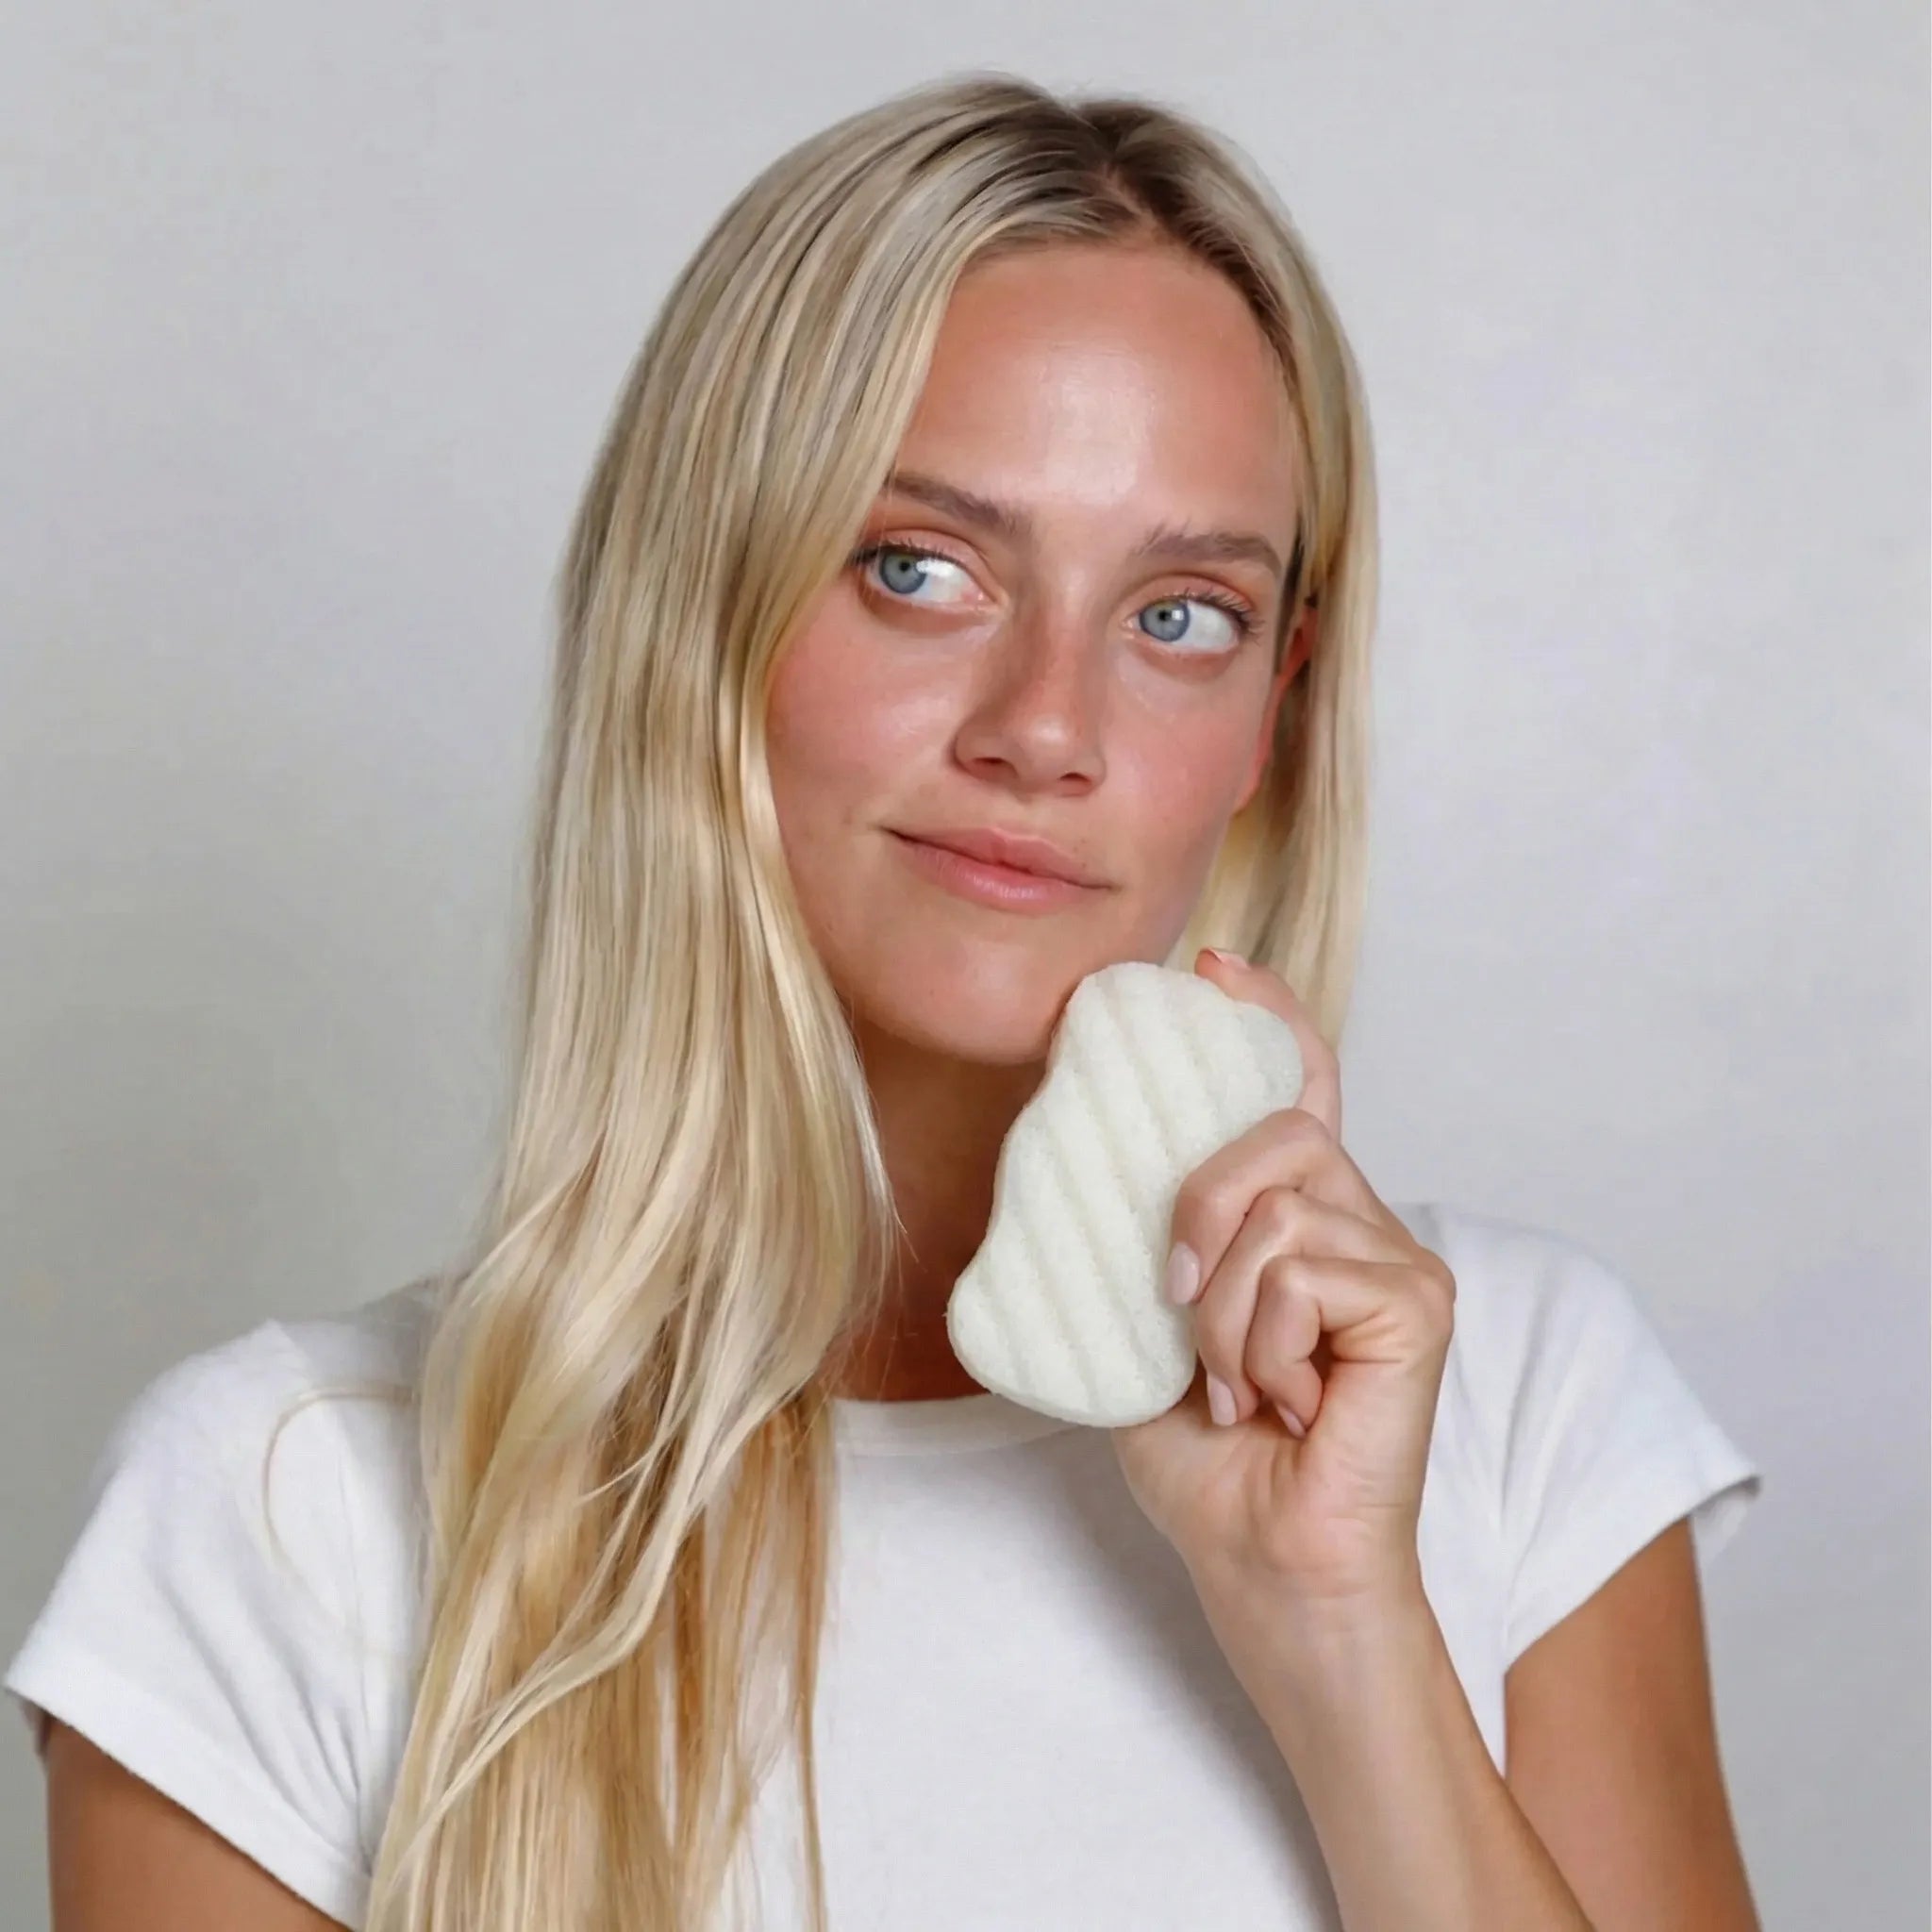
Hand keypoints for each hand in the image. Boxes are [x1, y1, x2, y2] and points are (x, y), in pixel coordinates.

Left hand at [1110, 948, 1456, 1612]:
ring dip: (1219, 1315)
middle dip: (1197, 1207)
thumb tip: (1082, 1167)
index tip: (1216, 967)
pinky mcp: (1419, 1302)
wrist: (1265, 1564)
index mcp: (1296, 1227)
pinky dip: (1259, 1343)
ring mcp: (1396, 1258)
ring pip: (1274, 1209)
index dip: (1269, 1020)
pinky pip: (1302, 1267)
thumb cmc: (1213, 1466)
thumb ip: (1143, 1249)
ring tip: (1237, 1388)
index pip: (1299, 1091)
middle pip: (1273, 1128)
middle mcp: (1356, 1224)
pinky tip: (1281, 1401)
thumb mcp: (1149, 1334)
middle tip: (1176, 1302)